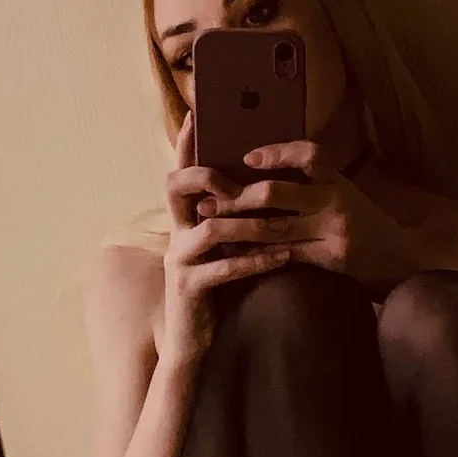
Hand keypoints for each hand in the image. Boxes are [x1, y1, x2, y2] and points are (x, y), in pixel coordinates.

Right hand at [161, 111, 293, 365]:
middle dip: (206, 176)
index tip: (195, 116)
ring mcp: (180, 262)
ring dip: (248, 223)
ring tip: (280, 222)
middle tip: (235, 178)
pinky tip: (282, 257)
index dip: (184, 145)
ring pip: (211, 229)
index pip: (179, 174)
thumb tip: (254, 191)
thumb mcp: (217, 251)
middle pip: (176, 188)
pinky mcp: (192, 288)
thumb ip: (227, 222)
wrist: (193, 340)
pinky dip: (256, 260)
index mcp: (183, 222)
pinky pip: (225, 269)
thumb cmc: (212, 290)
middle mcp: (176, 236)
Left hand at [205, 140, 408, 284]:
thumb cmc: (369, 229)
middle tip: (209, 198)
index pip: (310, 154)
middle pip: (278, 193)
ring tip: (210, 224)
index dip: (278, 153)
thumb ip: (316, 185)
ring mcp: (334, 231)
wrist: (403, 262)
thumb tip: (269, 172)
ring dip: (237, 226)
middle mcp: (337, 202)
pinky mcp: (331, 259)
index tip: (248, 157)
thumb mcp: (348, 198)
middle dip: (238, 197)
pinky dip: (257, 254)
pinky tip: (236, 255)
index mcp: (339, 181)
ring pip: (275, 227)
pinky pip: (285, 255)